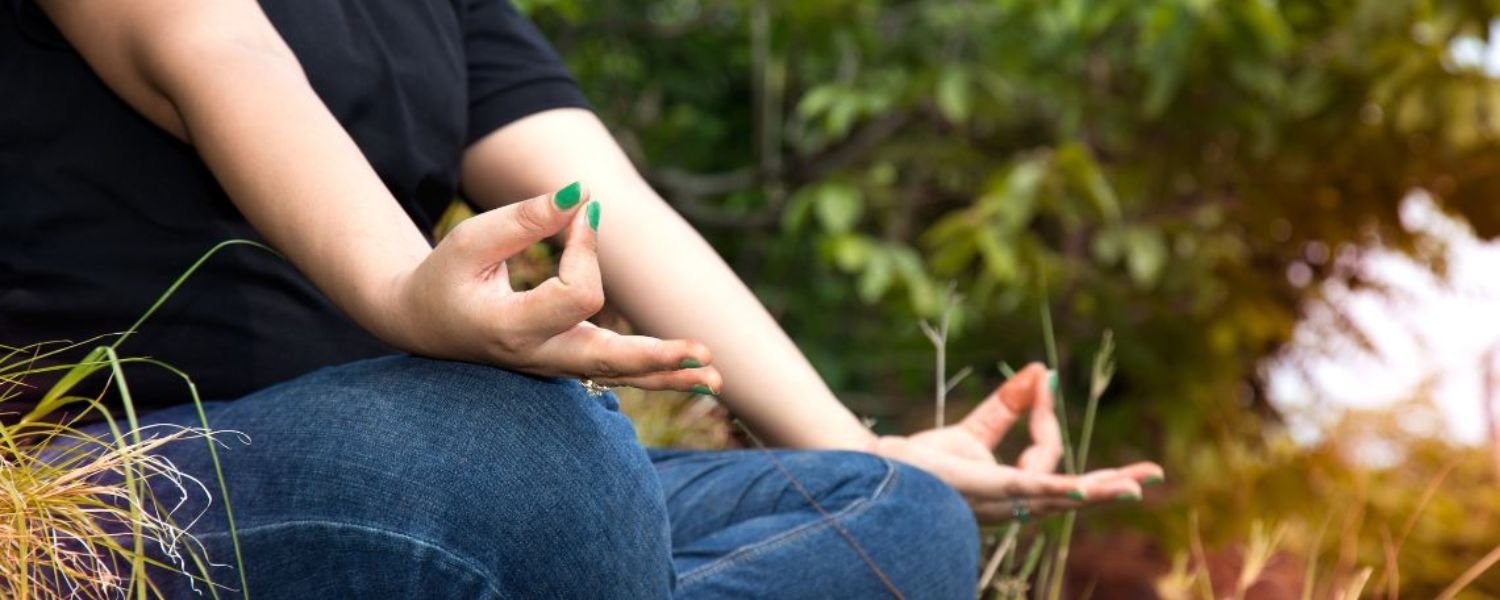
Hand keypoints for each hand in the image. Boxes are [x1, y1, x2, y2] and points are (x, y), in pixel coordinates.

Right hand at [385, 182, 722, 392]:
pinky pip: (616, 372)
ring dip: (669, 375)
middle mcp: (537, 356)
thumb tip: (581, 196)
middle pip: (607, 360)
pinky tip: (697, 378)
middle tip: (704, 352)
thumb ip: (524, 218)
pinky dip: (655, 373)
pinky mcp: (566, 362)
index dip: (586, 248)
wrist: (422, 324)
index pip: (575, 292)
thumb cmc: (444, 276)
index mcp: (511, 328)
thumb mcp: (471, 240)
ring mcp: (554, 366)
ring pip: (618, 376)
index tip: (578, 214)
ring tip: (717, 380)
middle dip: (657, 357)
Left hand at [867, 363, 1162, 522]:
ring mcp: (1002, 500)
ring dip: (1098, 493)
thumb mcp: (974, 431)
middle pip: (1073, 494)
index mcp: (1013, 490)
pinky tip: (1078, 490)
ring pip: (1060, 497)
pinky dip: (1055, 489)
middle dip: (1112, 485)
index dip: (1045, 416)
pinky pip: (1028, 490)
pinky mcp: (987, 490)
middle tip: (1151, 477)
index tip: (1041, 379)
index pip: (1048, 454)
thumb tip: (1041, 372)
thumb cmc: (921, 461)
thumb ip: (1007, 407)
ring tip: (1132, 488)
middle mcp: (1013, 503)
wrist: (881, 468)